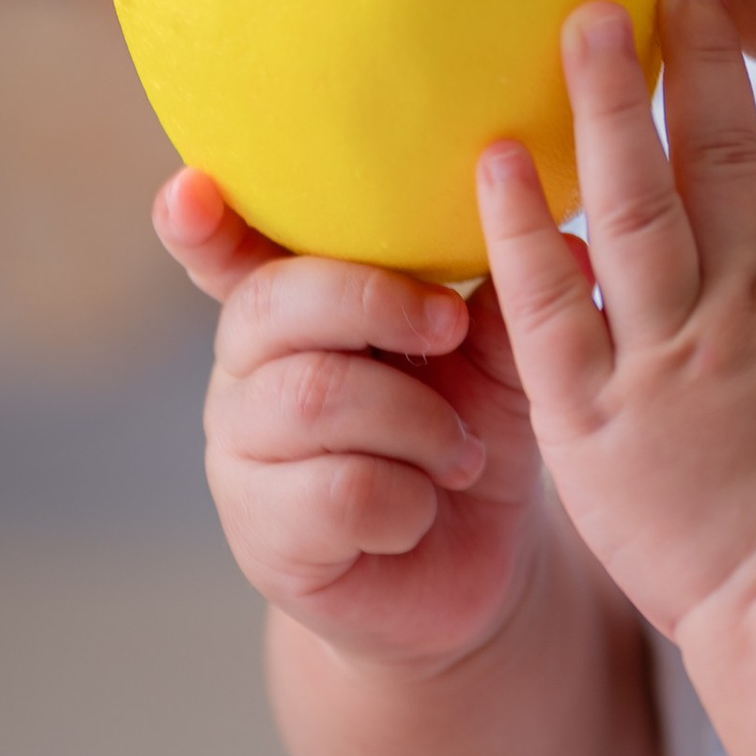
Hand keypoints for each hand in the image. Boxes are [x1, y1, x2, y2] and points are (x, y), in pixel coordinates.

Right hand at [156, 176, 549, 674]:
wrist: (475, 564)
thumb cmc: (473, 429)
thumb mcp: (501, 355)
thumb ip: (510, 295)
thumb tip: (560, 237)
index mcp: (295, 303)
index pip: (227, 250)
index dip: (201, 222)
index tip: (195, 190)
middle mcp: (249, 368)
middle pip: (272, 305)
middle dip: (376, 301)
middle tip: (452, 322)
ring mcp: (244, 452)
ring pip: (315, 398)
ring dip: (416, 421)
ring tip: (462, 453)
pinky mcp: (264, 533)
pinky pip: (337, 492)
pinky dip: (408, 500)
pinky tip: (422, 511)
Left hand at [476, 0, 755, 643]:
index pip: (747, 158)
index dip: (718, 67)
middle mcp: (728, 307)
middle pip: (690, 158)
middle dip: (661, 59)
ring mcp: (659, 363)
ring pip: (626, 212)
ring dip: (596, 113)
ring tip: (568, 29)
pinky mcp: (595, 426)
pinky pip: (548, 316)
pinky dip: (521, 237)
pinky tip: (492, 170)